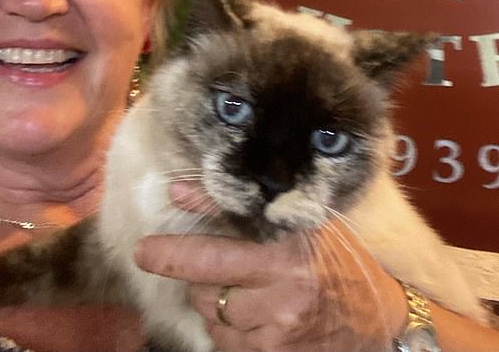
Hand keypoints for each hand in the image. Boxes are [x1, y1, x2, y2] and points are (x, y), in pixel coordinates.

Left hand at [135, 181, 406, 351]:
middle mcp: (284, 301)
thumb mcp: (295, 224)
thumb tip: (177, 192)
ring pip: (214, 322)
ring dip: (217, 307)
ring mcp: (281, 338)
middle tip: (234, 268)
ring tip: (250, 293)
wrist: (385, 317)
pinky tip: (256, 319)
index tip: (143, 252)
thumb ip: (231, 208)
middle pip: (206, 292)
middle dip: (205, 279)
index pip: (212, 256)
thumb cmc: (339, 260)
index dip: (171, 255)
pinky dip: (230, 333)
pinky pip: (229, 348)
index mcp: (287, 256)